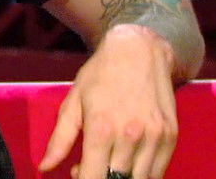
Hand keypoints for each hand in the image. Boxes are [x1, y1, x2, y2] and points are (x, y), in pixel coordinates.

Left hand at [38, 24, 178, 178]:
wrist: (139, 50)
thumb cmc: (101, 74)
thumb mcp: (74, 101)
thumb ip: (59, 139)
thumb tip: (45, 167)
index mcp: (101, 128)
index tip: (78, 175)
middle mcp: (130, 136)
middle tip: (91, 167)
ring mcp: (154, 137)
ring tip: (108, 164)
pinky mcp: (171, 136)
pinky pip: (158, 172)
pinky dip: (142, 175)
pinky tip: (128, 163)